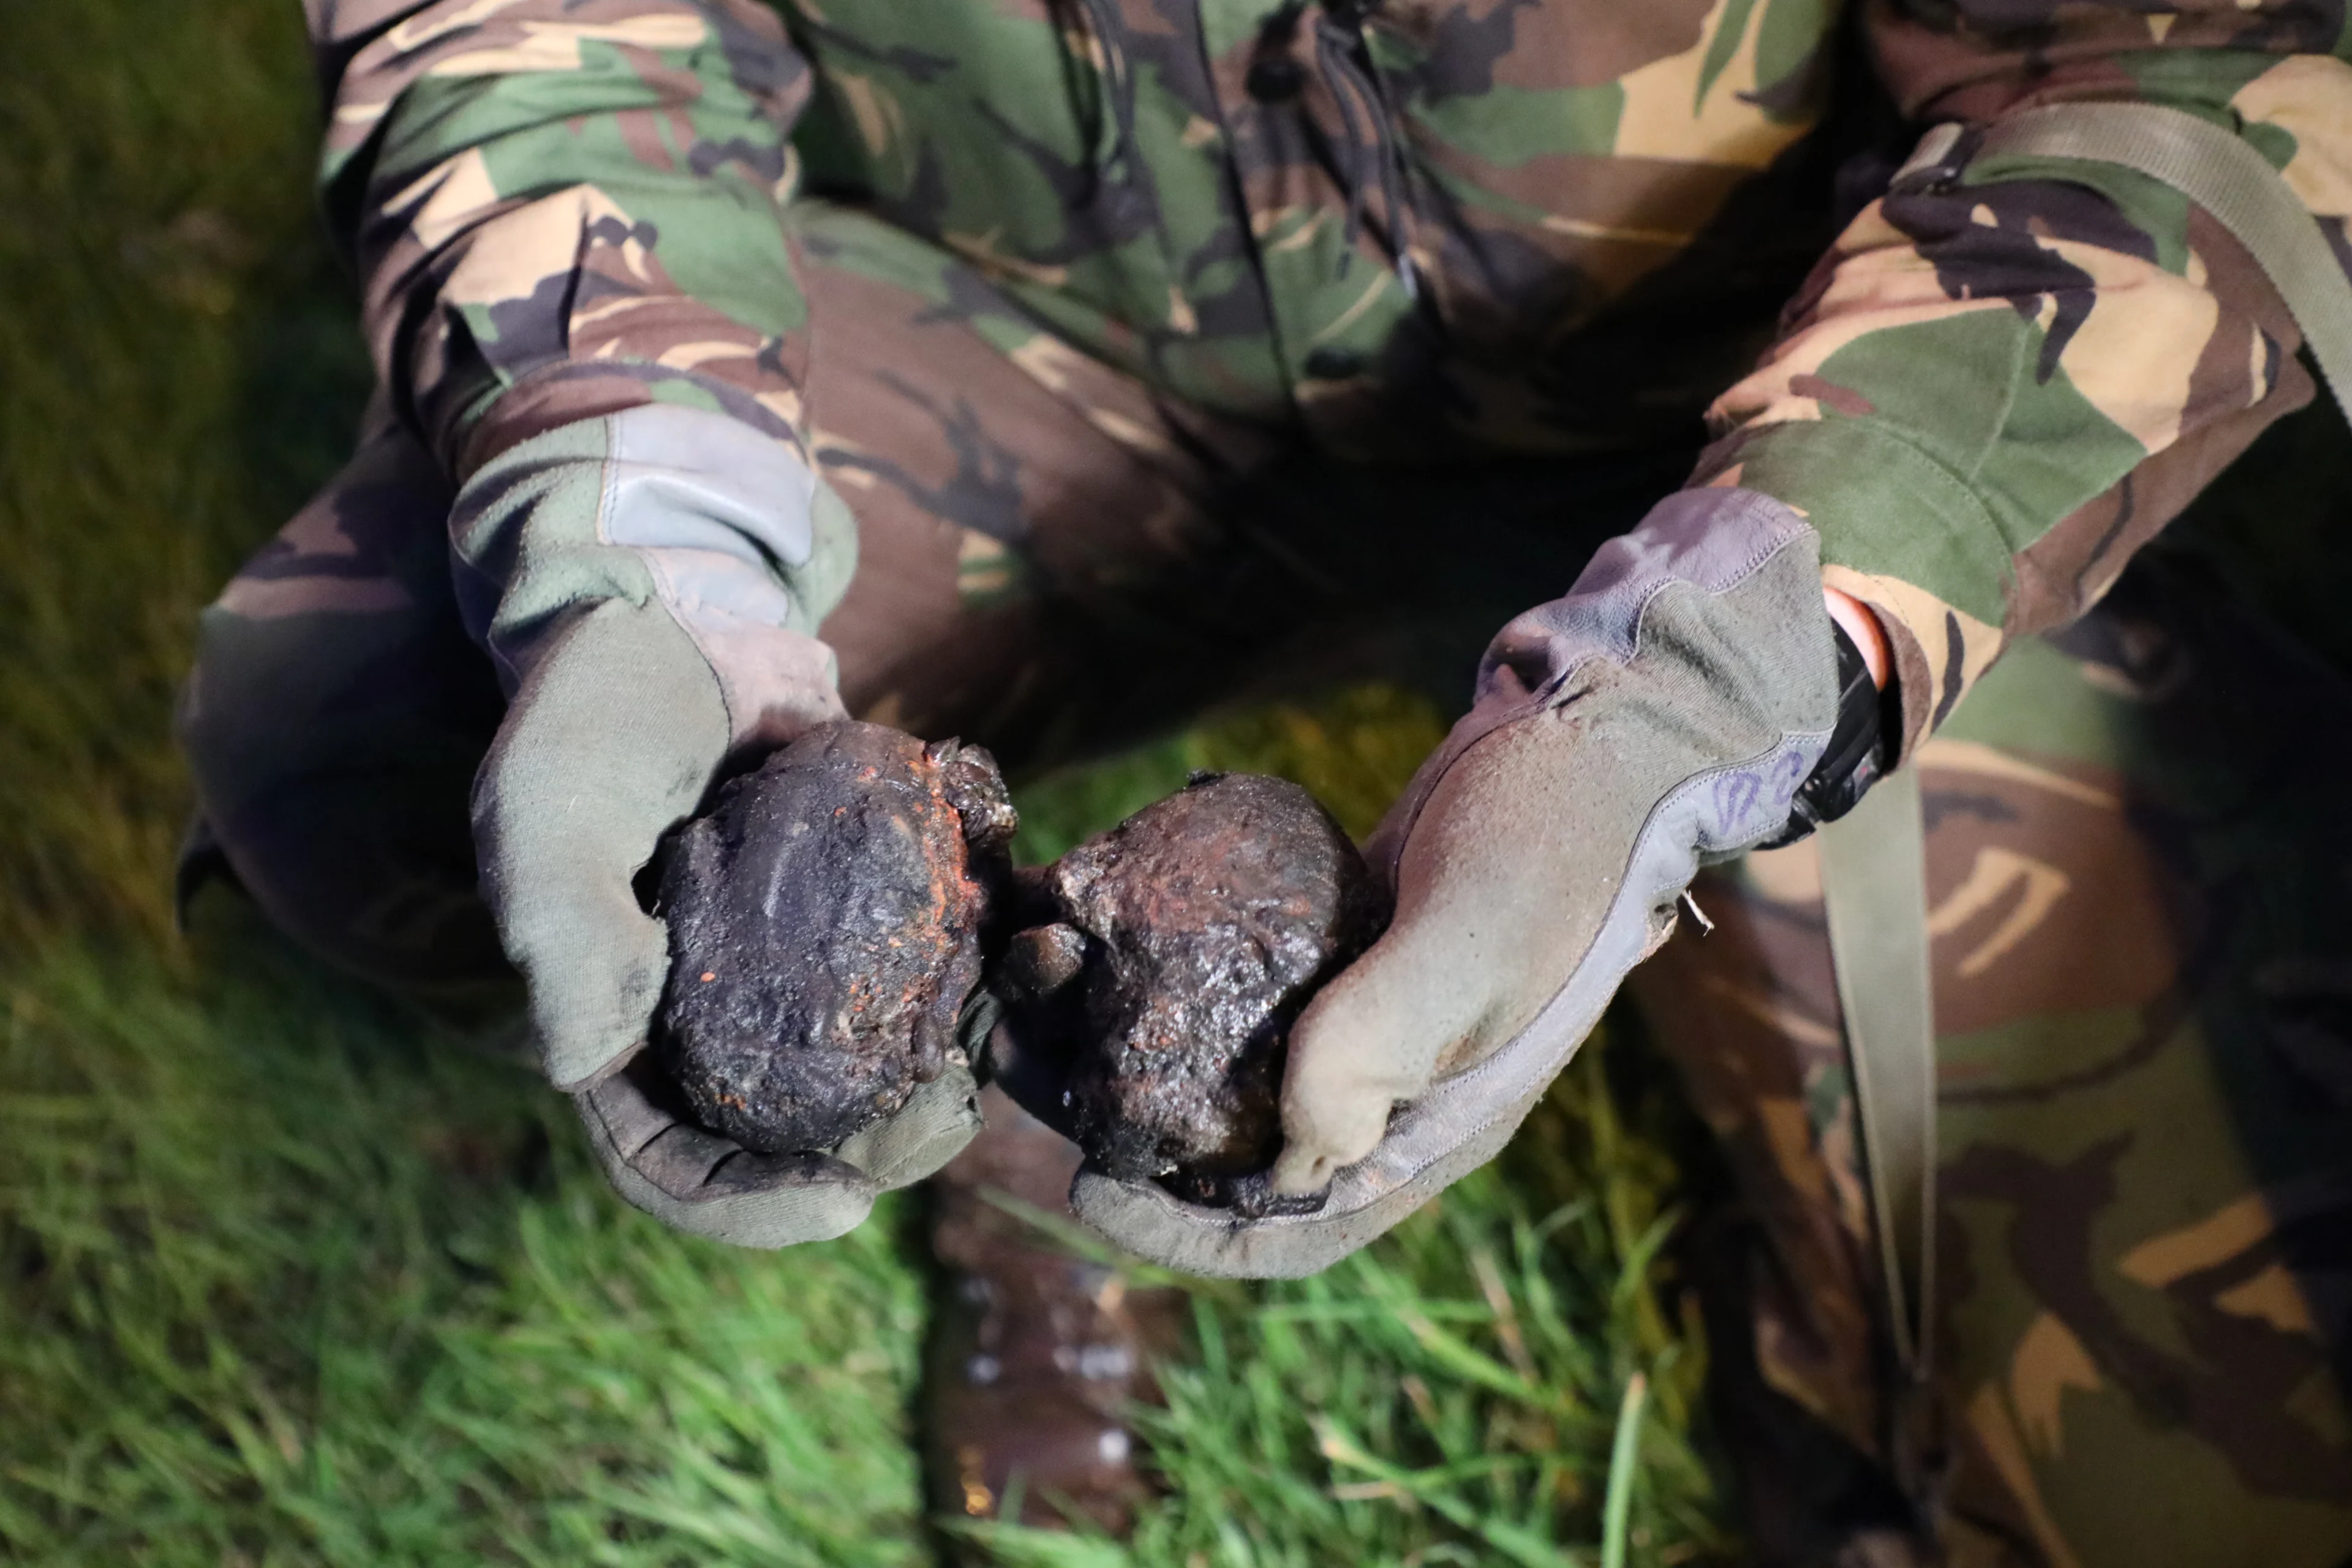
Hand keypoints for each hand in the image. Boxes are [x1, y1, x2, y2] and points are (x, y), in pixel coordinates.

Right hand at [455, 405, 980, 1245]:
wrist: (683, 606)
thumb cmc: (597, 713)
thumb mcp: (551, 812)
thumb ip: (568, 935)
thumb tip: (587, 1069)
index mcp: (623, 1029)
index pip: (672, 1165)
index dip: (747, 1209)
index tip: (839, 1207)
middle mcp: (715, 1013)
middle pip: (792, 1135)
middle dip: (872, 1156)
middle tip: (941, 1130)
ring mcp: (801, 961)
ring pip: (875, 1062)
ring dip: (942, 1076)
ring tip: (993, 1061)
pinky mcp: (875, 898)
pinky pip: (932, 956)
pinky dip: (980, 962)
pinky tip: (1024, 945)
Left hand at [1072, 488, 1846, 1275]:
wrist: (1587, 730)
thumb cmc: (1552, 834)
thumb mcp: (1478, 934)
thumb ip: (1387, 1038)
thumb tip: (1286, 1154)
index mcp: (1428, 1128)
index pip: (1288, 1227)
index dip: (1178, 1228)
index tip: (1086, 1178)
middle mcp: (1381, 1087)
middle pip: (1224, 1150)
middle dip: (1115, 1118)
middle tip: (1021, 1055)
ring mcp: (1349, 1011)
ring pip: (1208, 1060)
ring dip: (1112, 1033)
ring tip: (1035, 977)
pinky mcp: (1322, 942)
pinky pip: (1220, 980)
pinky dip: (1151, 962)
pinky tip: (1090, 915)